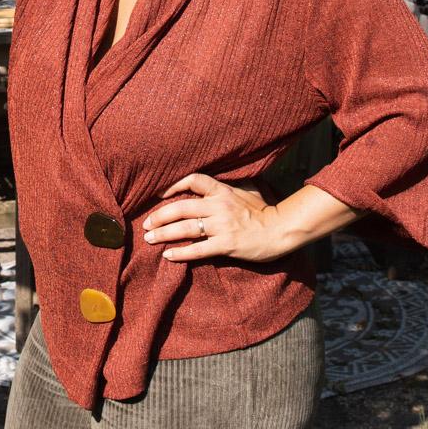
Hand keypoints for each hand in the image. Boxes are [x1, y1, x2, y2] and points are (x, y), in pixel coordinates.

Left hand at [141, 173, 295, 263]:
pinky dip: (180, 253)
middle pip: (181, 207)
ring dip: (163, 234)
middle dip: (159, 216)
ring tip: (150, 239)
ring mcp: (222, 226)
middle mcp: (220, 206)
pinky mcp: (226, 244)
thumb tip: (222, 173)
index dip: (173, 184)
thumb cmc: (264, 211)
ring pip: (185, 229)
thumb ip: (233, 182)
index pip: (193, 179)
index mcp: (223, 190)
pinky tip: (168, 255)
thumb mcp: (250, 189)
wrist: (281, 230)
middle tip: (146, 224)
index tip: (159, 194)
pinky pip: (198, 249)